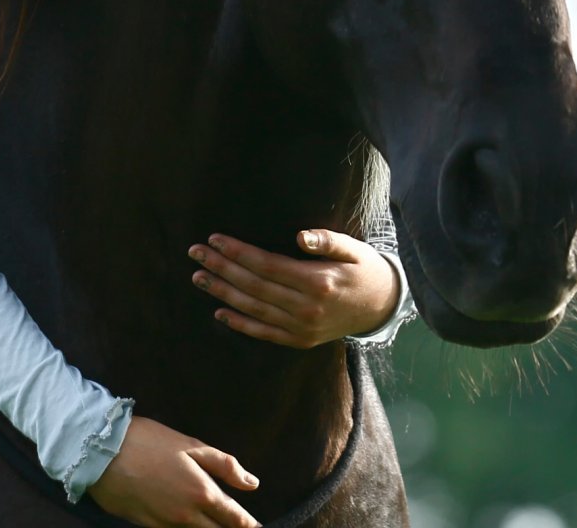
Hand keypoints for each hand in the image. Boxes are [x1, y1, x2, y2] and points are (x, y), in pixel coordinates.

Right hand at [87, 415, 260, 527]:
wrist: (101, 453)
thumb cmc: (148, 442)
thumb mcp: (191, 446)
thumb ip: (224, 466)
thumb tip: (252, 483)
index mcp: (202, 493)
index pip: (235, 519)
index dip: (249, 525)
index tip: (257, 527)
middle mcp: (186, 516)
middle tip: (240, 525)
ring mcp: (165, 524)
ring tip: (212, 520)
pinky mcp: (147, 526)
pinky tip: (185, 519)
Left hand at [187, 230, 399, 348]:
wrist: (381, 307)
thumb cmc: (364, 270)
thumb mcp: (353, 249)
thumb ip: (327, 241)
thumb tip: (300, 237)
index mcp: (318, 283)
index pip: (267, 265)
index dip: (238, 252)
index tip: (215, 239)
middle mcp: (306, 308)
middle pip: (254, 286)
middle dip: (222, 268)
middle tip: (196, 253)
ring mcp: (301, 328)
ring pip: (254, 308)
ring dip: (223, 293)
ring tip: (199, 277)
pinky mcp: (299, 340)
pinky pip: (264, 332)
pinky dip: (241, 323)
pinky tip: (219, 312)